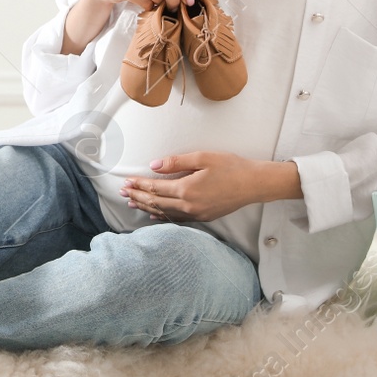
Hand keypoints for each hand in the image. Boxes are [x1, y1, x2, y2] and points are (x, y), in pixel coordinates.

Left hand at [119, 152, 299, 222]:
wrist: (254, 184)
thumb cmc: (230, 167)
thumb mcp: (202, 157)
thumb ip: (176, 162)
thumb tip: (154, 165)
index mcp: (187, 189)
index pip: (155, 188)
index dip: (139, 184)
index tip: (126, 181)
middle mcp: (189, 205)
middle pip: (156, 202)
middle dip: (138, 196)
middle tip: (123, 192)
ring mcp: (196, 214)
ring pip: (165, 213)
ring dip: (147, 207)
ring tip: (132, 203)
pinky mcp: (204, 217)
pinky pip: (177, 219)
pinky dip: (163, 217)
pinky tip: (155, 215)